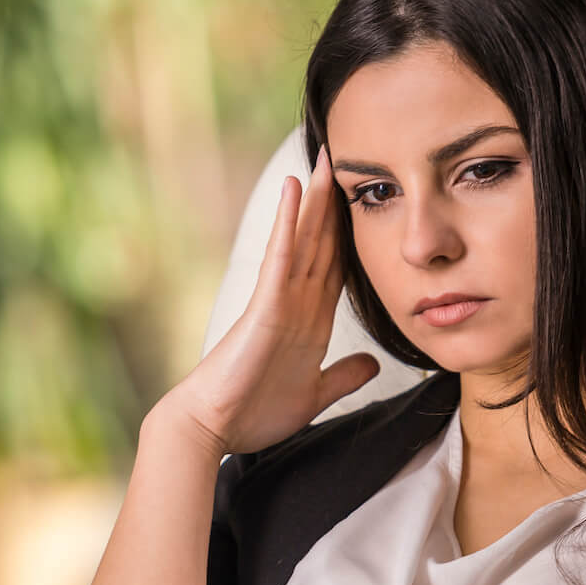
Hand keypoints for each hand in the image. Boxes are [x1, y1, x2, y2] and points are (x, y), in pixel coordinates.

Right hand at [159, 144, 381, 456]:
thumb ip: (343, 376)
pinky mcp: (265, 304)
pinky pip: (281, 256)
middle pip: (322, 242)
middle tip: (344, 157)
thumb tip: (373, 363)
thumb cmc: (253, 414)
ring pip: (304, 238)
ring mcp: (280, 299)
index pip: (337, 267)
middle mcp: (297, 302)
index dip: (350, 234)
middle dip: (334, 203)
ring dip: (315, 198)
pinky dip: (288, 222)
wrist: (212, 427)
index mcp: (311, 322)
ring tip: (325, 157)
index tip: (366, 202)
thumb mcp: (315, 395)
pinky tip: (294, 189)